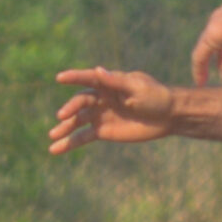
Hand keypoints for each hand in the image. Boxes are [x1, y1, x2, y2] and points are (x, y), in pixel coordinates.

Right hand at [50, 68, 178, 153]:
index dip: (74, 77)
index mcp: (109, 83)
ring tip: (52, 137)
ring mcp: (100, 115)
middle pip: (80, 103)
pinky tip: (56, 149)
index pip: (88, 79)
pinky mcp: (103, 131)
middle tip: (61, 116)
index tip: (60, 78)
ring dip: (64, 128)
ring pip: (78, 121)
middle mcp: (101, 98)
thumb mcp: (137, 88)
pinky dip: (70, 143)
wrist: (169, 116)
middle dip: (70, 109)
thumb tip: (98, 71)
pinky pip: (83, 137)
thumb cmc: (155, 97)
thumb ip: (116, 82)